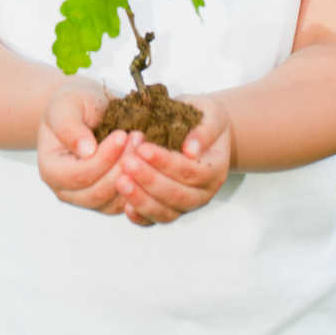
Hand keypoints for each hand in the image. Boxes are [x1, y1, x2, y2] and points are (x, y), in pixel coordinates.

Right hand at [38, 80, 130, 214]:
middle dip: (121, 166)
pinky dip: (138, 187)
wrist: (85, 109)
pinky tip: (147, 164)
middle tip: (138, 138)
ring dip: (132, 176)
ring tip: (143, 145)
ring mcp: (86, 198)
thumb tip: (86, 151)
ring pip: (112, 202)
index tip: (122, 135)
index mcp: (51, 169)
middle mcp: (65, 190)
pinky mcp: (106, 200)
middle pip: (96, 192)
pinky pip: (124, 203)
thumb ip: (70, 127)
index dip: (103, 158)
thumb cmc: (73, 104)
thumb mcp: (66, 106)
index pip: (78, 175)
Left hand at [115, 93, 231, 226]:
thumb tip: (191, 149)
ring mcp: (187, 205)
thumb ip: (203, 130)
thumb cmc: (203, 118)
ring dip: (141, 199)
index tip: (143, 148)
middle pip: (177, 195)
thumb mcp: (209, 114)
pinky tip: (124, 205)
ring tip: (120, 181)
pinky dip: (140, 216)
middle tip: (127, 163)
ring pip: (166, 212)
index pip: (190, 171)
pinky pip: (155, 220)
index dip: (166, 162)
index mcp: (215, 169)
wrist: (203, 130)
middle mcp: (204, 193)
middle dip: (150, 180)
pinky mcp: (170, 210)